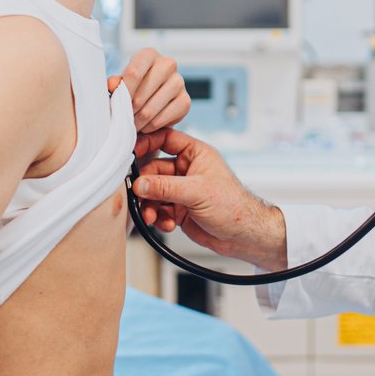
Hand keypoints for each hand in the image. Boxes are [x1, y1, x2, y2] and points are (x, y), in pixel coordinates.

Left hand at [109, 48, 189, 133]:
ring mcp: (179, 82)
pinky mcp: (186, 101)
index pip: (134, 73)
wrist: (155, 97)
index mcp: (149, 55)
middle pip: (142, 93)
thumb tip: (111, 85)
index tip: (116, 104)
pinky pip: (162, 119)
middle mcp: (168, 64)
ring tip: (132, 123)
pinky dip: (150, 126)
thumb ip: (116, 83)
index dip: (123, 93)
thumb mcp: (123, 82)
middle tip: (123, 118)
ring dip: (138, 121)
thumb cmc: (136, 87)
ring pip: (151, 109)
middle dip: (129, 110)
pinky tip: (145, 125)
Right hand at [131, 127, 287, 272]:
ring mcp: (181, 190)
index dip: (147, 143)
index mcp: (195, 154)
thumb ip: (165, 187)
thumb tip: (140, 184)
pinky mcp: (178, 209)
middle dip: (147, 186)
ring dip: (150, 205)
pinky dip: (159, 217)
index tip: (131, 153)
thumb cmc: (234, 206)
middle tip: (140, 196)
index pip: (166, 139)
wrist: (243, 236)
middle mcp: (187, 170)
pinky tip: (168, 224)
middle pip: (154, 170)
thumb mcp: (197, 192)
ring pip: (153, 192)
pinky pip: (158, 209)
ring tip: (152, 216)